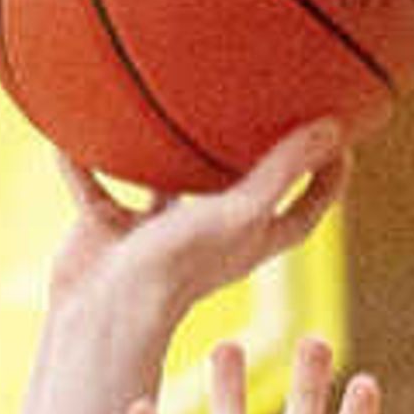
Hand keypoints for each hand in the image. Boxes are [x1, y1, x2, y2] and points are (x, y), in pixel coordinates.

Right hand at [45, 120, 347, 371]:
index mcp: (251, 237)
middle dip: (255, 152)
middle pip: (243, 190)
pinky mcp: (110, 232)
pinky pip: (96, 188)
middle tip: (270, 102)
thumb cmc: (178, 267)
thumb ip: (283, 168)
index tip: (341, 131)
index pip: (308, 204)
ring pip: (166, 186)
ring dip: (167, 154)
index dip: (330, 171)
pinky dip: (83, 164)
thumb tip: (334, 126)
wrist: (101, 311)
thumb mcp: (240, 211)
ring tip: (172, 105)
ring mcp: (157, 235)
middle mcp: (208, 234)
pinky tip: (72, 129)